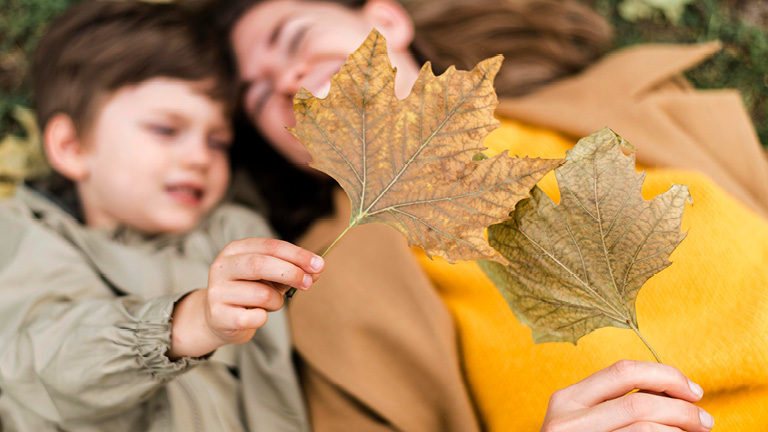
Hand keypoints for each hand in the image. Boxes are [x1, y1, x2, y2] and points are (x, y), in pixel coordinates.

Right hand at [168, 238, 323, 357]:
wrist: (219, 319)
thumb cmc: (250, 291)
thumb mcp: (271, 277)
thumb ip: (294, 271)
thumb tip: (317, 270)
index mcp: (235, 250)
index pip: (270, 246)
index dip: (297, 254)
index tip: (319, 264)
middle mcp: (222, 267)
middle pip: (260, 264)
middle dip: (290, 272)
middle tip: (308, 283)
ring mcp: (217, 291)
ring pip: (261, 293)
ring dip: (277, 301)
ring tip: (272, 304)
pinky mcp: (218, 316)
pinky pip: (254, 317)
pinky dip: (263, 318)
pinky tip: (256, 316)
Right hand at [541, 360, 713, 431]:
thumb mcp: (584, 422)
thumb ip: (614, 404)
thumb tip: (675, 392)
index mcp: (566, 399)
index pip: (623, 371)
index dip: (666, 375)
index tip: (693, 392)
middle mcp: (566, 420)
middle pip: (639, 402)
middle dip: (683, 410)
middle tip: (704, 422)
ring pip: (645, 428)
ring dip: (679, 431)